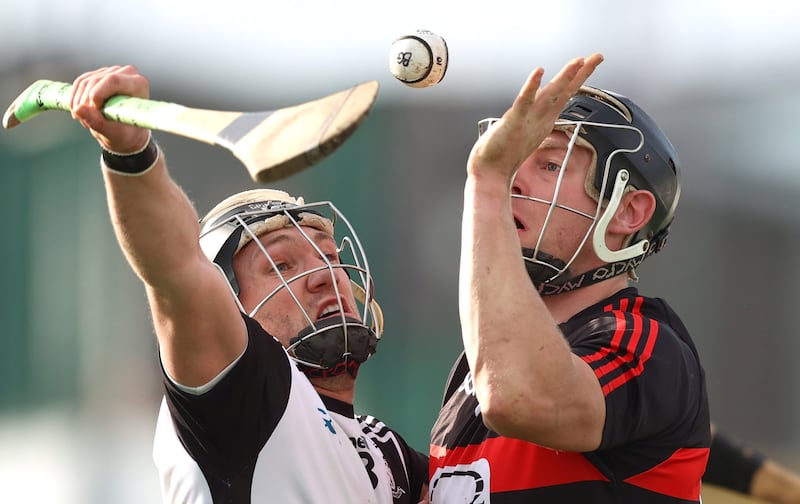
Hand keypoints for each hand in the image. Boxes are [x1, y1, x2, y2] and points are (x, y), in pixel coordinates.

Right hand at [69, 65, 150, 153]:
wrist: (125, 132)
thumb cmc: (126, 133)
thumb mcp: (113, 132)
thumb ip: (97, 121)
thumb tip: (78, 109)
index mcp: (138, 84)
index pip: (113, 80)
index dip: (97, 94)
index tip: (94, 111)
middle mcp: (127, 73)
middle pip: (95, 81)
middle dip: (85, 102)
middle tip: (86, 124)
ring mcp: (113, 71)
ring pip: (84, 82)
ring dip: (78, 103)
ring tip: (85, 121)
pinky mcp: (100, 74)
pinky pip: (79, 82)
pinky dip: (75, 98)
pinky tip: (80, 112)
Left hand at [467, 53, 603, 181]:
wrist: (490, 173)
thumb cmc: (501, 156)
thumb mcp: (521, 135)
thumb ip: (529, 124)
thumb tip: (533, 115)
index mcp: (543, 121)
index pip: (564, 95)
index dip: (577, 79)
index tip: (588, 64)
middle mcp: (540, 119)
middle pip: (565, 91)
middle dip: (582, 73)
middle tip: (597, 57)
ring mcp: (529, 120)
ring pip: (550, 94)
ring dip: (565, 77)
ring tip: (578, 61)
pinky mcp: (514, 121)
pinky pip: (524, 100)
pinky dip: (532, 85)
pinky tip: (538, 72)